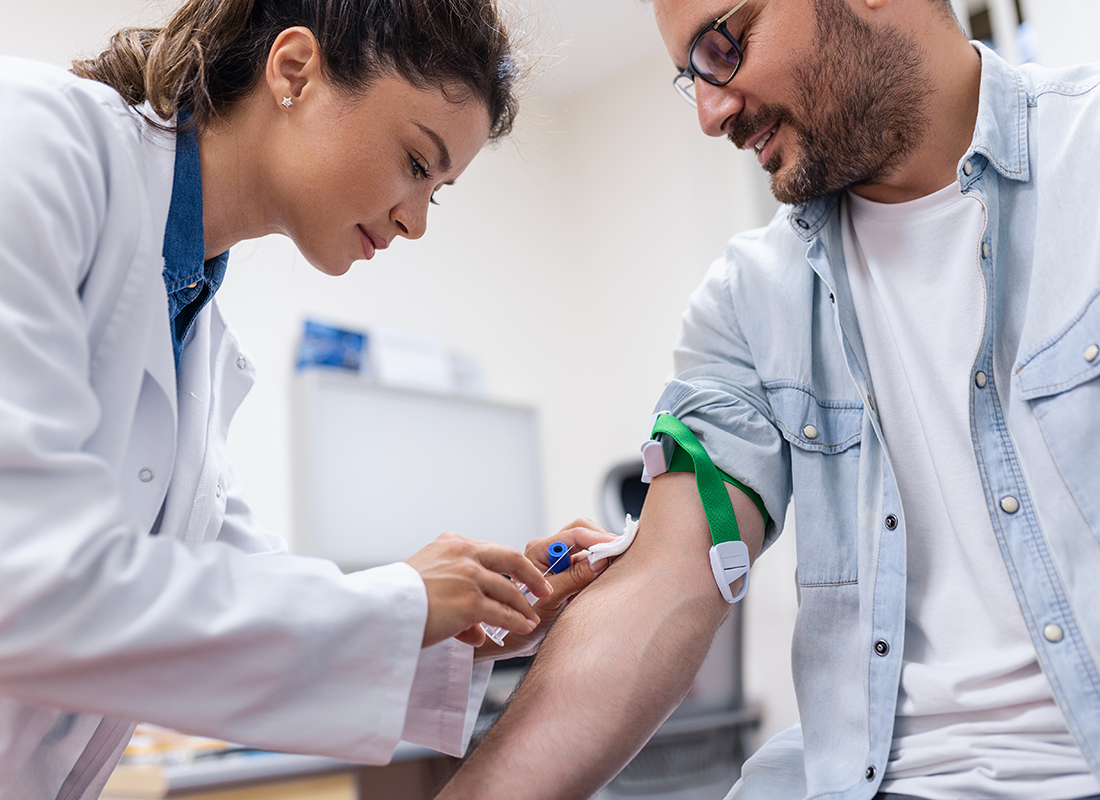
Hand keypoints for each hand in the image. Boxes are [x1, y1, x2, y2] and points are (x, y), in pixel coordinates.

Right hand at [405, 532, 552, 647]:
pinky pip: (503, 613)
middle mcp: (463, 554)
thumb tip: (477, 629)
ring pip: (509, 590)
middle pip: (511, 558)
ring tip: (531, 617)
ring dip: (524, 606)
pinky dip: (516, 621)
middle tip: (543, 587)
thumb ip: (455, 596)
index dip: (510, 564)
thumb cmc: (398, 599)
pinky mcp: (469, 602)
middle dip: (531, 574)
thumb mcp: (427, 583)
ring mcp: (468, 577)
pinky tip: (523, 627)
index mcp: (451, 543)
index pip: (491, 550)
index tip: (521, 574)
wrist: (380, 609)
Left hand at [474, 518, 616, 659]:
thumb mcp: (550, 600)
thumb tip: (600, 560)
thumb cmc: (523, 619)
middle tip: (622, 552)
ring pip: (588, 546)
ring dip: (603, 553)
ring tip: (617, 566)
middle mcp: (549, 551)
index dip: (599, 539)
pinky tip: (608, 576)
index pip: (575, 534)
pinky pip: (589, 562)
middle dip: (603, 540)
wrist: (515, 638)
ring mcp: (559, 560)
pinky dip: (601, 566)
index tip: (618, 547)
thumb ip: (574, 578)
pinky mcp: (569, 572)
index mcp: (539, 550)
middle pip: (583, 531)